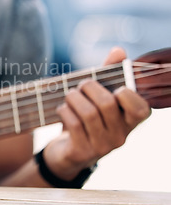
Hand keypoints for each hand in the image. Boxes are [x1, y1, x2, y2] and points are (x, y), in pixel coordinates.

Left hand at [44, 47, 150, 180]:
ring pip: (88, 112)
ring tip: (70, 95)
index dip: (127, 94)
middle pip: (107, 103)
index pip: (141, 109)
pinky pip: (73, 123)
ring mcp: (102, 146)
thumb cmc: (87, 118)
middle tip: (81, 86)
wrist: (68, 153)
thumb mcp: (99, 97)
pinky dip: (64, 110)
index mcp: (130, 122)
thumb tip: (119, 51)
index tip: (113, 88)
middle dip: (89, 87)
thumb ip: (109, 74)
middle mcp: (120, 136)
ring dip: (73, 97)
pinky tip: (62, 109)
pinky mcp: (81, 152)